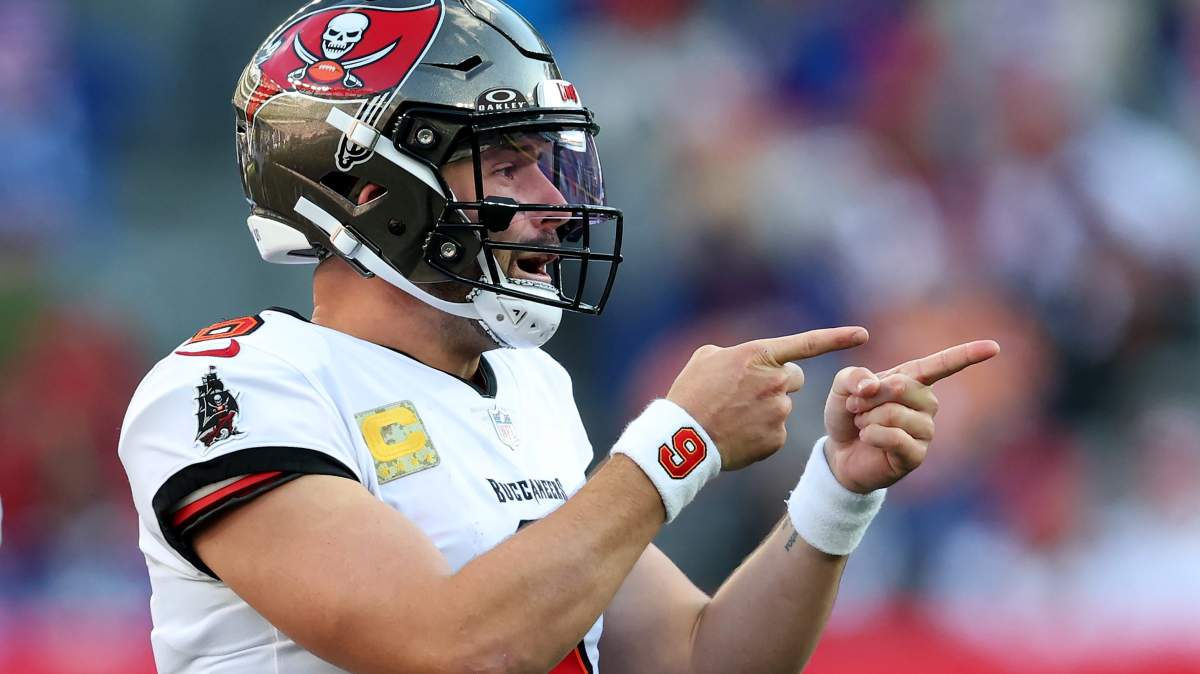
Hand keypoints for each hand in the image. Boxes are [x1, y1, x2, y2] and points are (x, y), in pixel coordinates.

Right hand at [668, 327, 868, 470]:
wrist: (682, 439)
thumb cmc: (690, 393)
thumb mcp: (706, 358)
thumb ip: (736, 353)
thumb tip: (748, 363)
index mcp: (760, 355)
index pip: (809, 343)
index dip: (838, 337)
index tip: (864, 334)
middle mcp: (775, 382)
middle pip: (793, 379)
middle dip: (778, 383)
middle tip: (746, 394)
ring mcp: (778, 412)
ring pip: (782, 407)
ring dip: (765, 409)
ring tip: (733, 417)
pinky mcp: (776, 439)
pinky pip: (776, 432)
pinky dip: (760, 433)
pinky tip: (738, 434)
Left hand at [823, 340, 999, 492]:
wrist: (840, 453)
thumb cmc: (848, 416)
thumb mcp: (843, 388)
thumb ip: (853, 377)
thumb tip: (873, 385)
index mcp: (914, 381)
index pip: (942, 365)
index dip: (967, 355)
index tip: (994, 347)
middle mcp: (927, 404)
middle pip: (903, 387)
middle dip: (870, 396)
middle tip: (856, 407)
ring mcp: (925, 430)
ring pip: (896, 414)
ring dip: (868, 418)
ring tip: (863, 425)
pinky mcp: (917, 455)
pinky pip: (895, 437)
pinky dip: (873, 435)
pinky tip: (867, 439)